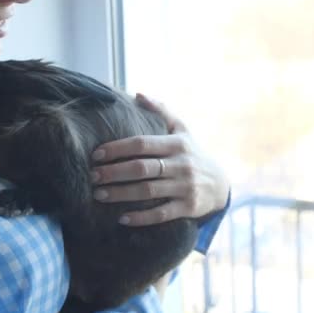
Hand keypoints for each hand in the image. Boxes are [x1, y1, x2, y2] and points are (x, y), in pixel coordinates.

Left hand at [90, 93, 228, 226]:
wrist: (221, 185)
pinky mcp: (188, 207)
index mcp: (176, 144)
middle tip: (92, 176)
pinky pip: (161, 213)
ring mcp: (185, 187)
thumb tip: (138, 94)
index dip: (117, 149)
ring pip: (147, 191)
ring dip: (120, 194)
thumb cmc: (193, 154)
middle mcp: (181, 164)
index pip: (142, 144)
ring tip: (99, 195)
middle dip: (113, 172)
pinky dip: (140, 217)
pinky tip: (121, 218)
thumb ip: (161, 111)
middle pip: (141, 168)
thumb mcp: (182, 130)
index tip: (96, 154)